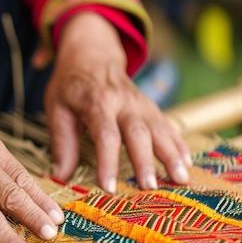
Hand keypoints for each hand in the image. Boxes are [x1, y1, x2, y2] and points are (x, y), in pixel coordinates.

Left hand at [44, 12, 191, 192]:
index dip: (108, 162)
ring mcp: (141, 103)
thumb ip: (62, 142)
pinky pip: (167, 125)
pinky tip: (187, 164)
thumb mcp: (56, 108)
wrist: (91, 54)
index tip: (110, 187)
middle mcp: (123, 101)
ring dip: (171, 155)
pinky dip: (178, 144)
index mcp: (96, 102)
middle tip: (150, 188)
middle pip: (137, 132)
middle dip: (145, 161)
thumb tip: (61, 175)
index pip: (105, 135)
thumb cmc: (70, 86)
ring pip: (159, 129)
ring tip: (180, 179)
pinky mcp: (151, 106)